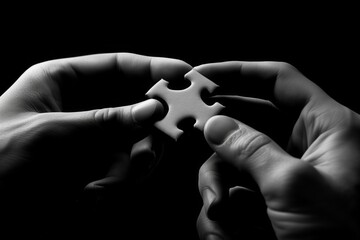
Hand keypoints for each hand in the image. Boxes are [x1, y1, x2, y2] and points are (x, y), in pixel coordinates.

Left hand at [0, 53, 190, 229]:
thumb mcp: (50, 134)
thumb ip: (105, 120)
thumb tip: (152, 109)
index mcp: (61, 83)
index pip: (117, 66)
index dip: (152, 68)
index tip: (184, 74)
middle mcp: (82, 109)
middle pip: (134, 107)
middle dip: (149, 126)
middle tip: (167, 137)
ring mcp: (91, 141)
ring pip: (135, 143)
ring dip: (132, 163)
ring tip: (104, 185)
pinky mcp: (94, 168)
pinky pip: (124, 170)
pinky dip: (116, 184)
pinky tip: (90, 196)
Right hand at [196, 62, 359, 238]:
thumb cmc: (346, 239)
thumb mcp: (294, 188)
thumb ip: (252, 150)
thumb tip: (216, 126)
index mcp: (328, 128)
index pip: (278, 81)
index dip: (239, 72)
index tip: (203, 75)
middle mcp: (304, 148)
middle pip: (246, 124)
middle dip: (218, 141)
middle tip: (191, 138)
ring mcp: (284, 176)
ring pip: (233, 163)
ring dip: (217, 188)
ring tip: (219, 214)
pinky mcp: (270, 200)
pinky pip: (234, 193)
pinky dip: (224, 213)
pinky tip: (226, 233)